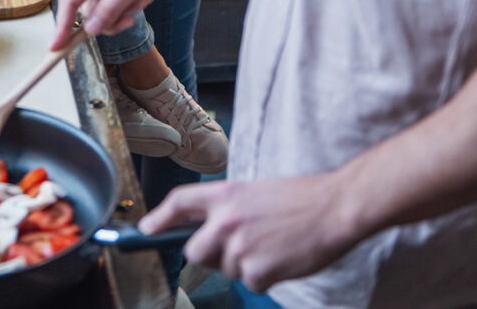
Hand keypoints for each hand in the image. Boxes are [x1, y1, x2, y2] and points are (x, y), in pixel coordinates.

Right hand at [50, 0, 187, 49]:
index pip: (70, 3)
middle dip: (112, 18)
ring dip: (129, 7)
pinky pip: (124, 2)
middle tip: (130, 18)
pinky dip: (137, 1)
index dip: (62, 26)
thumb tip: (90, 29)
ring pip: (110, 8)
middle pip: (92, 11)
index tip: (56, 47)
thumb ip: (109, 9)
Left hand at [139, 174, 356, 292]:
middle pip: (194, 252)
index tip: (144, 230)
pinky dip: (264, 277)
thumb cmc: (299, 199)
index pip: (179, 202)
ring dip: (244, 266)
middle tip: (236, 251)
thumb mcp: (254, 193)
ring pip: (226, 270)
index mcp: (226, 193)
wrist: (332, 208)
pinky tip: (281, 258)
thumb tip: (208, 232)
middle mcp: (226, 219)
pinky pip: (249, 283)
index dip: (158, 217)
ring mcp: (240, 246)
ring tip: (271, 246)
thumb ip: (227, 210)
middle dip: (208, 257)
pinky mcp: (257, 271)